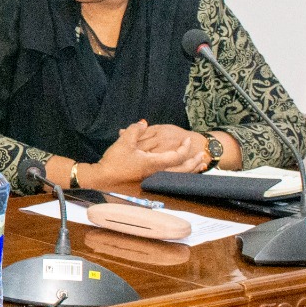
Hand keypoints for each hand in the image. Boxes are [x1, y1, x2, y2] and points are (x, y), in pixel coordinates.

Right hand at [83, 120, 207, 187]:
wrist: (103, 178)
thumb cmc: (114, 161)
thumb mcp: (124, 142)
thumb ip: (135, 130)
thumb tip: (143, 123)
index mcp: (154, 163)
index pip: (177, 156)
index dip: (185, 148)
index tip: (187, 139)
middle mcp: (157, 173)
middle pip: (183, 171)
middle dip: (194, 163)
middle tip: (202, 156)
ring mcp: (154, 180)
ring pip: (178, 178)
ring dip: (190, 171)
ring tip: (198, 166)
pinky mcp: (149, 183)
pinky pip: (170, 180)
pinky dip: (180, 177)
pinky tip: (181, 174)